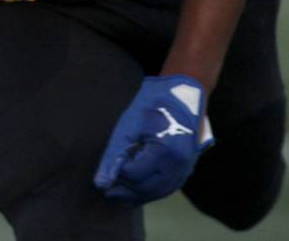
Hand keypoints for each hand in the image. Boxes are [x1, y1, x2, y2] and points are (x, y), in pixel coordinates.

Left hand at [93, 75, 213, 204]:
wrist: (184, 93)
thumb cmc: (153, 104)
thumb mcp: (128, 125)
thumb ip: (114, 154)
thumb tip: (101, 182)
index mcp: (166, 150)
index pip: (136, 174)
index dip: (119, 176)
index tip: (107, 173)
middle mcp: (179, 163)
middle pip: (148, 188)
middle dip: (126, 191)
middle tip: (107, 191)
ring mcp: (186, 167)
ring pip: (159, 192)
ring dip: (138, 196)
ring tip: (119, 194)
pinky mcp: (187, 168)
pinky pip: (168, 187)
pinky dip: (151, 191)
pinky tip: (137, 192)